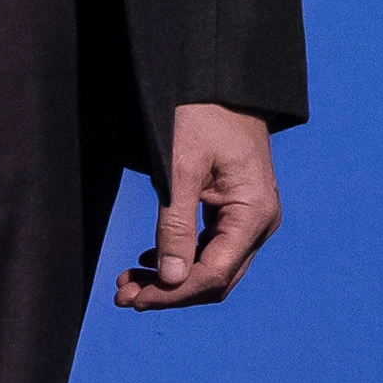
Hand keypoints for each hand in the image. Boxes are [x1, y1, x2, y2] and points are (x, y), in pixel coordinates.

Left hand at [121, 100, 283, 305]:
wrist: (222, 85)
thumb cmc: (203, 116)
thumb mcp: (181, 169)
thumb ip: (176, 226)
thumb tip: (172, 279)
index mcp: (254, 213)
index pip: (214, 273)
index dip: (174, 292)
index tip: (136, 298)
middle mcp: (259, 223)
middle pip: (216, 278)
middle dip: (170, 292)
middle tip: (123, 296)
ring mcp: (250, 219)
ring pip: (212, 267)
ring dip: (172, 280)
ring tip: (129, 283)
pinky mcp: (236, 212)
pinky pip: (211, 249)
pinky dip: (181, 260)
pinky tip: (150, 263)